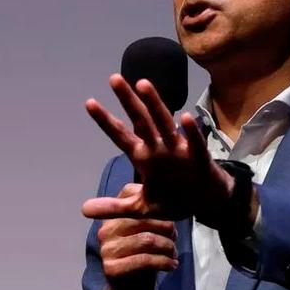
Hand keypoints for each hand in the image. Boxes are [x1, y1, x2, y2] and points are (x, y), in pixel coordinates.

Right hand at [82, 183, 177, 289]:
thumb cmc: (141, 259)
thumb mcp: (145, 233)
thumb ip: (150, 215)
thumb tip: (172, 197)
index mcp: (111, 217)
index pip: (132, 196)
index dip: (155, 204)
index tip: (170, 217)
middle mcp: (105, 231)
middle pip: (143, 218)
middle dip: (166, 228)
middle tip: (175, 239)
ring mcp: (106, 250)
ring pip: (147, 239)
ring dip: (168, 247)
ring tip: (173, 253)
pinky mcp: (112, 268)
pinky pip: (145, 260)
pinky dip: (164, 262)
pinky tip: (172, 265)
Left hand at [84, 74, 233, 220]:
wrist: (206, 202)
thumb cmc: (174, 198)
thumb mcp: (141, 207)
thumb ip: (114, 207)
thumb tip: (83, 210)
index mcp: (143, 157)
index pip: (120, 135)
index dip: (105, 121)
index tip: (89, 103)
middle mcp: (158, 148)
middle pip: (140, 120)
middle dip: (128, 101)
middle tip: (114, 79)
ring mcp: (178, 150)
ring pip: (164, 123)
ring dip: (155, 105)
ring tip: (143, 85)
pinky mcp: (198, 158)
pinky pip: (195, 143)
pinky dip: (191, 131)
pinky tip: (187, 117)